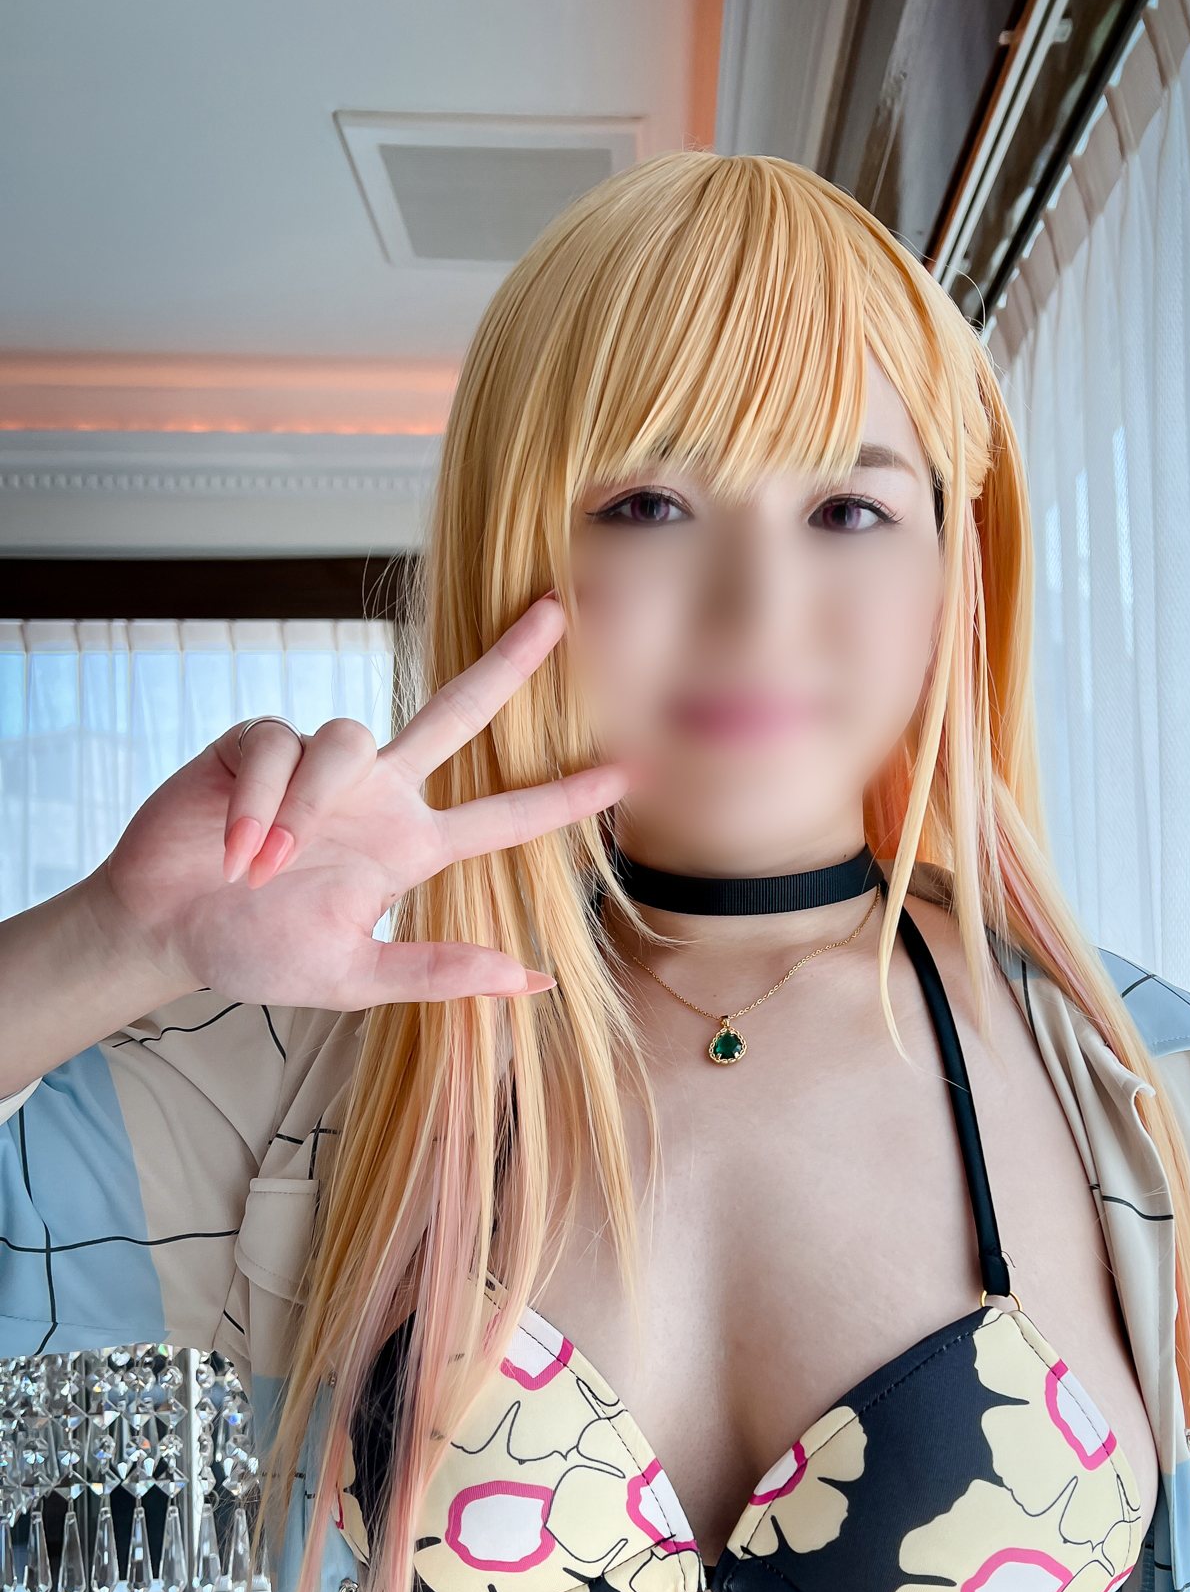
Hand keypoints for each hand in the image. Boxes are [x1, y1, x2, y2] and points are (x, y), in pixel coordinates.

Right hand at [92, 597, 625, 1008]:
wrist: (162, 932)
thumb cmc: (253, 951)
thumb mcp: (353, 977)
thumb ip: (437, 972)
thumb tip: (534, 979)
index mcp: (410, 846)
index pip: (504, 815)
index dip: (563, 796)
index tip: (627, 773)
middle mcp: (377, 794)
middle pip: (455, 711)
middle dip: (505, 662)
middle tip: (557, 611)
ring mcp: (319, 764)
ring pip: (347, 738)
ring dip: (303, 808)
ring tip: (261, 869)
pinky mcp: (257, 742)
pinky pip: (277, 746)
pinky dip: (259, 801)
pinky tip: (234, 848)